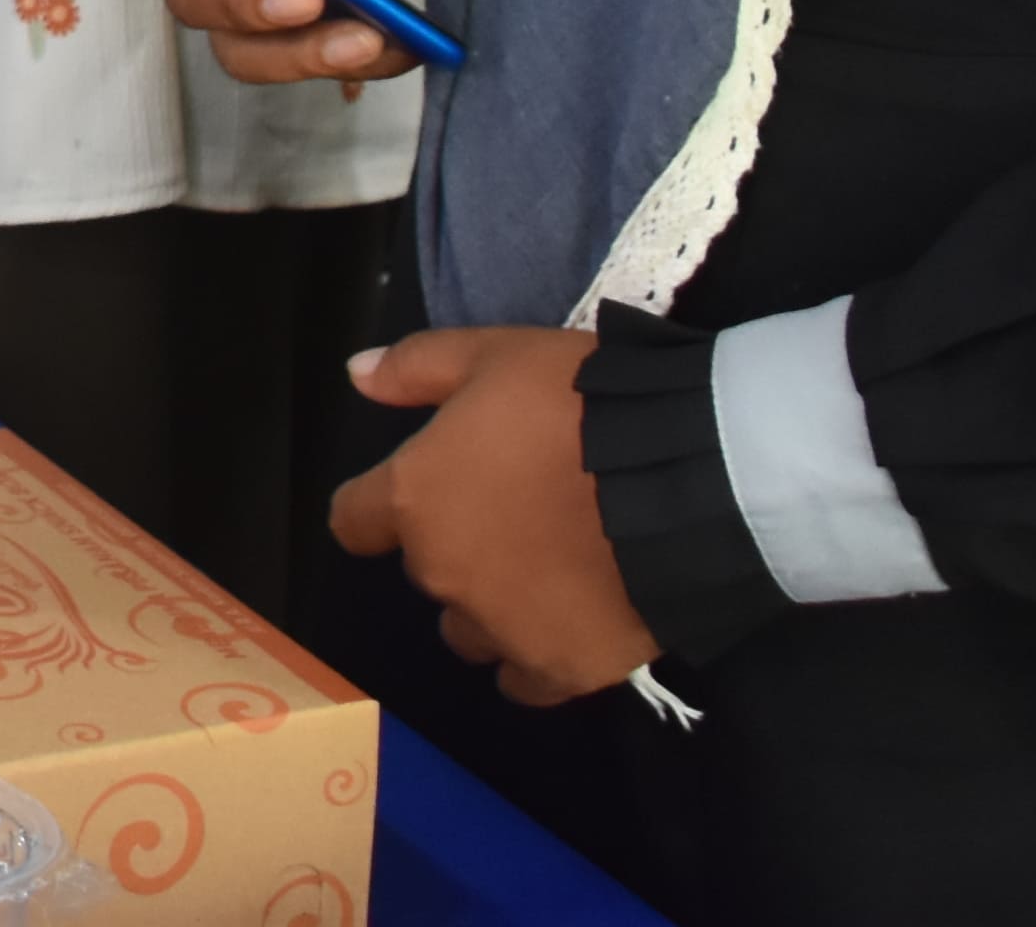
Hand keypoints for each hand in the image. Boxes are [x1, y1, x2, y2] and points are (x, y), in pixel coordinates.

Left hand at [326, 329, 655, 705]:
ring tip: (545, 572)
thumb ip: (417, 368)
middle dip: (456, 545)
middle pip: (426, 569)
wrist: (682, 477)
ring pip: (469, 630)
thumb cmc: (577, 405)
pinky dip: (535, 657)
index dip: (375, 508)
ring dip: (490, 606)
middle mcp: (443, 573)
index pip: (354, 521)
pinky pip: (523, 681)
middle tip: (516, 512)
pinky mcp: (559, 671)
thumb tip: (358, 375)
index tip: (411, 496)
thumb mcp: (494, 355)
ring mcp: (500, 630)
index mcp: (416, 498)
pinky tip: (567, 626)